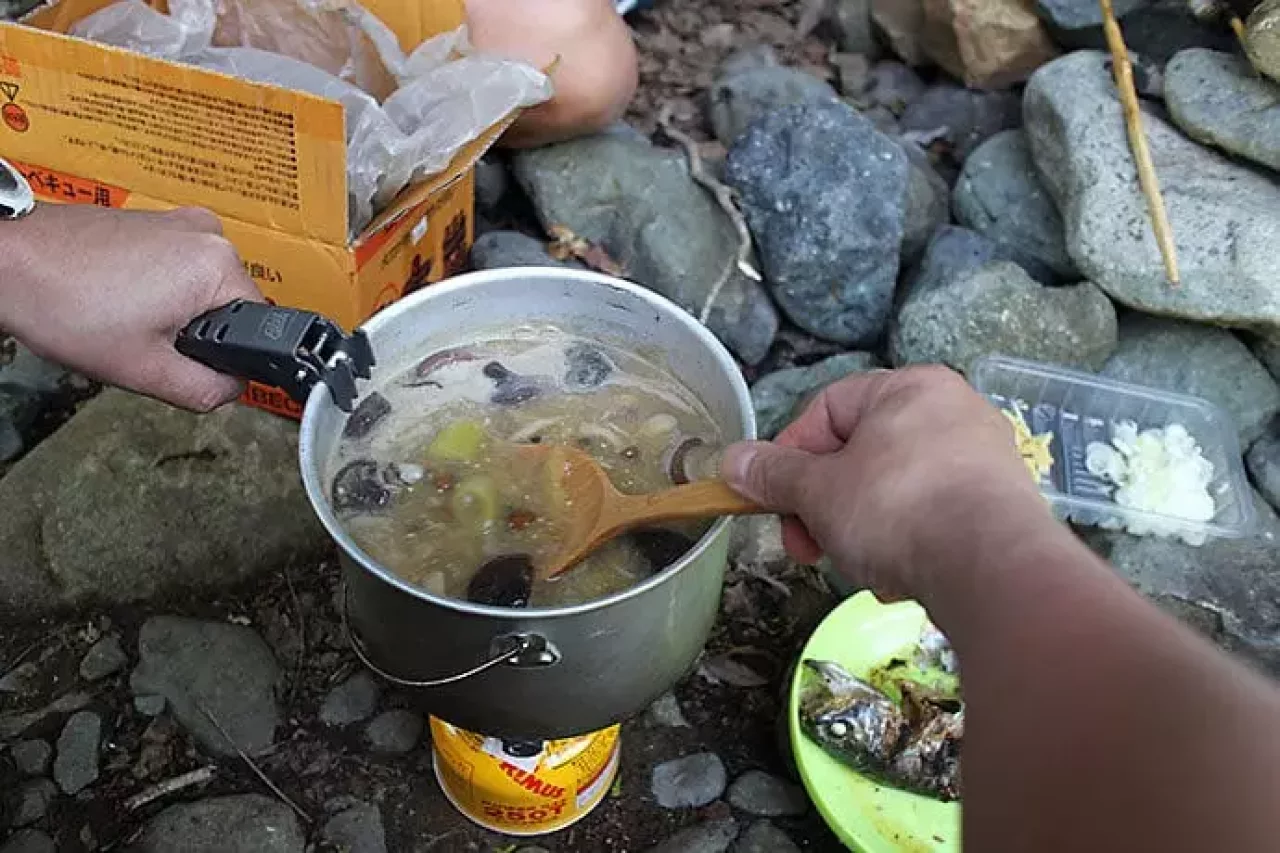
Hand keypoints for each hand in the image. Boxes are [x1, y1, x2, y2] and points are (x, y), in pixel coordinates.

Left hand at [2, 205, 261, 411]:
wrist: (7, 262)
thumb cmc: (65, 305)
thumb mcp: (146, 371)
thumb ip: (208, 390)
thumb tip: (233, 388)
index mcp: (219, 265)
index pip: (257, 329)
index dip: (222, 358)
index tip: (177, 358)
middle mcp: (209, 232)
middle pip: (229, 308)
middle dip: (195, 334)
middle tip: (144, 341)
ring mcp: (180, 221)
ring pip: (202, 290)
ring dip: (174, 312)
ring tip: (124, 317)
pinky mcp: (156, 220)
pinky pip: (179, 268)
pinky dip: (156, 289)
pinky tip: (117, 298)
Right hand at [721, 366, 1048, 600]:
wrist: (992, 568)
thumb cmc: (896, 508)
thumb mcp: (817, 490)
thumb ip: (772, 474)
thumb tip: (731, 460)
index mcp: (908, 388)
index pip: (827, 408)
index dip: (790, 456)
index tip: (773, 501)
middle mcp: (953, 410)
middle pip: (860, 454)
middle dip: (824, 505)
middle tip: (807, 547)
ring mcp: (983, 459)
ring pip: (894, 491)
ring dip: (861, 530)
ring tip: (858, 567)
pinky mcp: (1001, 507)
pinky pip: (933, 518)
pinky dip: (907, 545)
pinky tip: (900, 579)